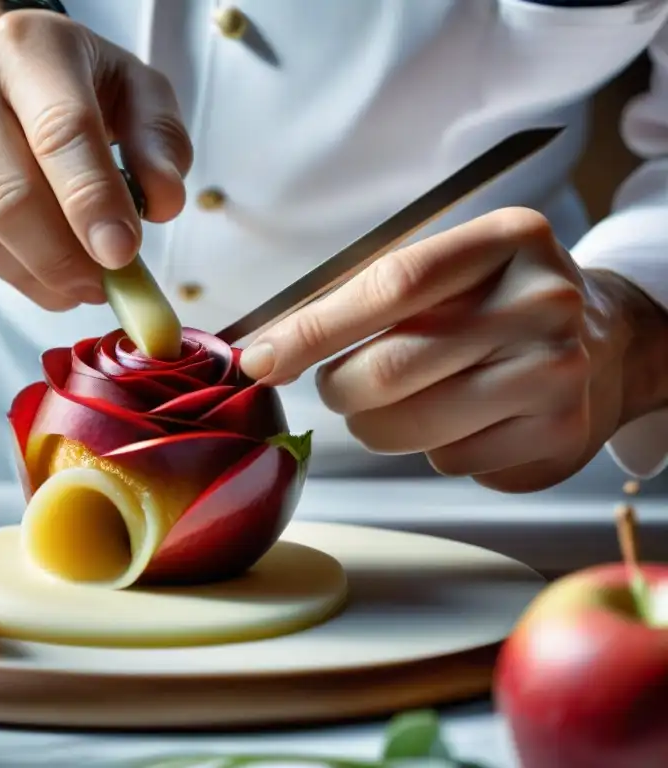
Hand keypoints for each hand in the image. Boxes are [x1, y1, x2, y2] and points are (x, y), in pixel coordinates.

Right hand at [0, 3, 191, 309]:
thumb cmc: (76, 86)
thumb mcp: (135, 91)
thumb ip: (161, 141)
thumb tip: (163, 204)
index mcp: (30, 49)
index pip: (61, 132)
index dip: (92, 201)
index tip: (123, 254)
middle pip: (10, 198)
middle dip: (65, 260)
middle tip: (106, 286)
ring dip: (42, 278)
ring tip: (83, 282)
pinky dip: (14, 274)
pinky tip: (45, 266)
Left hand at [239, 207, 652, 491]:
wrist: (603, 344)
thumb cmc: (494, 303)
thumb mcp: (448, 270)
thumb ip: (363, 296)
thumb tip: (265, 351)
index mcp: (507, 241)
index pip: (390, 286)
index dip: (312, 329)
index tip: (258, 359)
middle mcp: (542, 305)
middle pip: (389, 369)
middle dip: (338, 388)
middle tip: (338, 385)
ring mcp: (557, 376)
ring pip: (407, 427)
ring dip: (375, 425)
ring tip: (401, 400)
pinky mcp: (556, 438)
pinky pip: (447, 461)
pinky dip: (433, 447)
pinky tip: (465, 418)